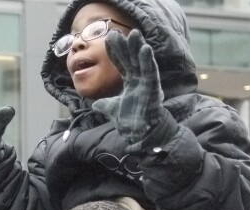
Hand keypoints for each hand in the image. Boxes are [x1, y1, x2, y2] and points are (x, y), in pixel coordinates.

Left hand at [92, 30, 172, 151]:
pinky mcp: (153, 89)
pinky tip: (144, 49)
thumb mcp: (112, 111)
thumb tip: (96, 104)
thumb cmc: (130, 124)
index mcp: (132, 84)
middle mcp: (140, 82)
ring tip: (134, 33)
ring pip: (142, 62)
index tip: (108, 40)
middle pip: (131, 60)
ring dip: (138, 48)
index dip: (115, 53)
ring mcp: (147, 84)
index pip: (122, 65)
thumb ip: (104, 105)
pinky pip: (151, 72)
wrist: (139, 137)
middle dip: (125, 46)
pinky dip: (148, 61)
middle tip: (116, 32)